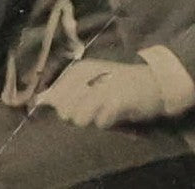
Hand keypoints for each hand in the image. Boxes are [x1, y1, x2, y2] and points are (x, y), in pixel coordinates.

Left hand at [35, 59, 165, 128]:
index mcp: (78, 70)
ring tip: (105, 112)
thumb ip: (65, 91)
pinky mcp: (116, 101)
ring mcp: (101, 88)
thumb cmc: (121, 84)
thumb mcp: (90, 82)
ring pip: (78, 119)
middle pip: (63, 110)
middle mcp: (86, 76)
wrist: (156, 83)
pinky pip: (100, 123)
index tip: (80, 106)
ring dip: (92, 121)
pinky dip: (108, 123)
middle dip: (76, 116)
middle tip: (96, 110)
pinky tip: (117, 114)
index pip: (53, 97)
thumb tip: (38, 101)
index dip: (63, 107)